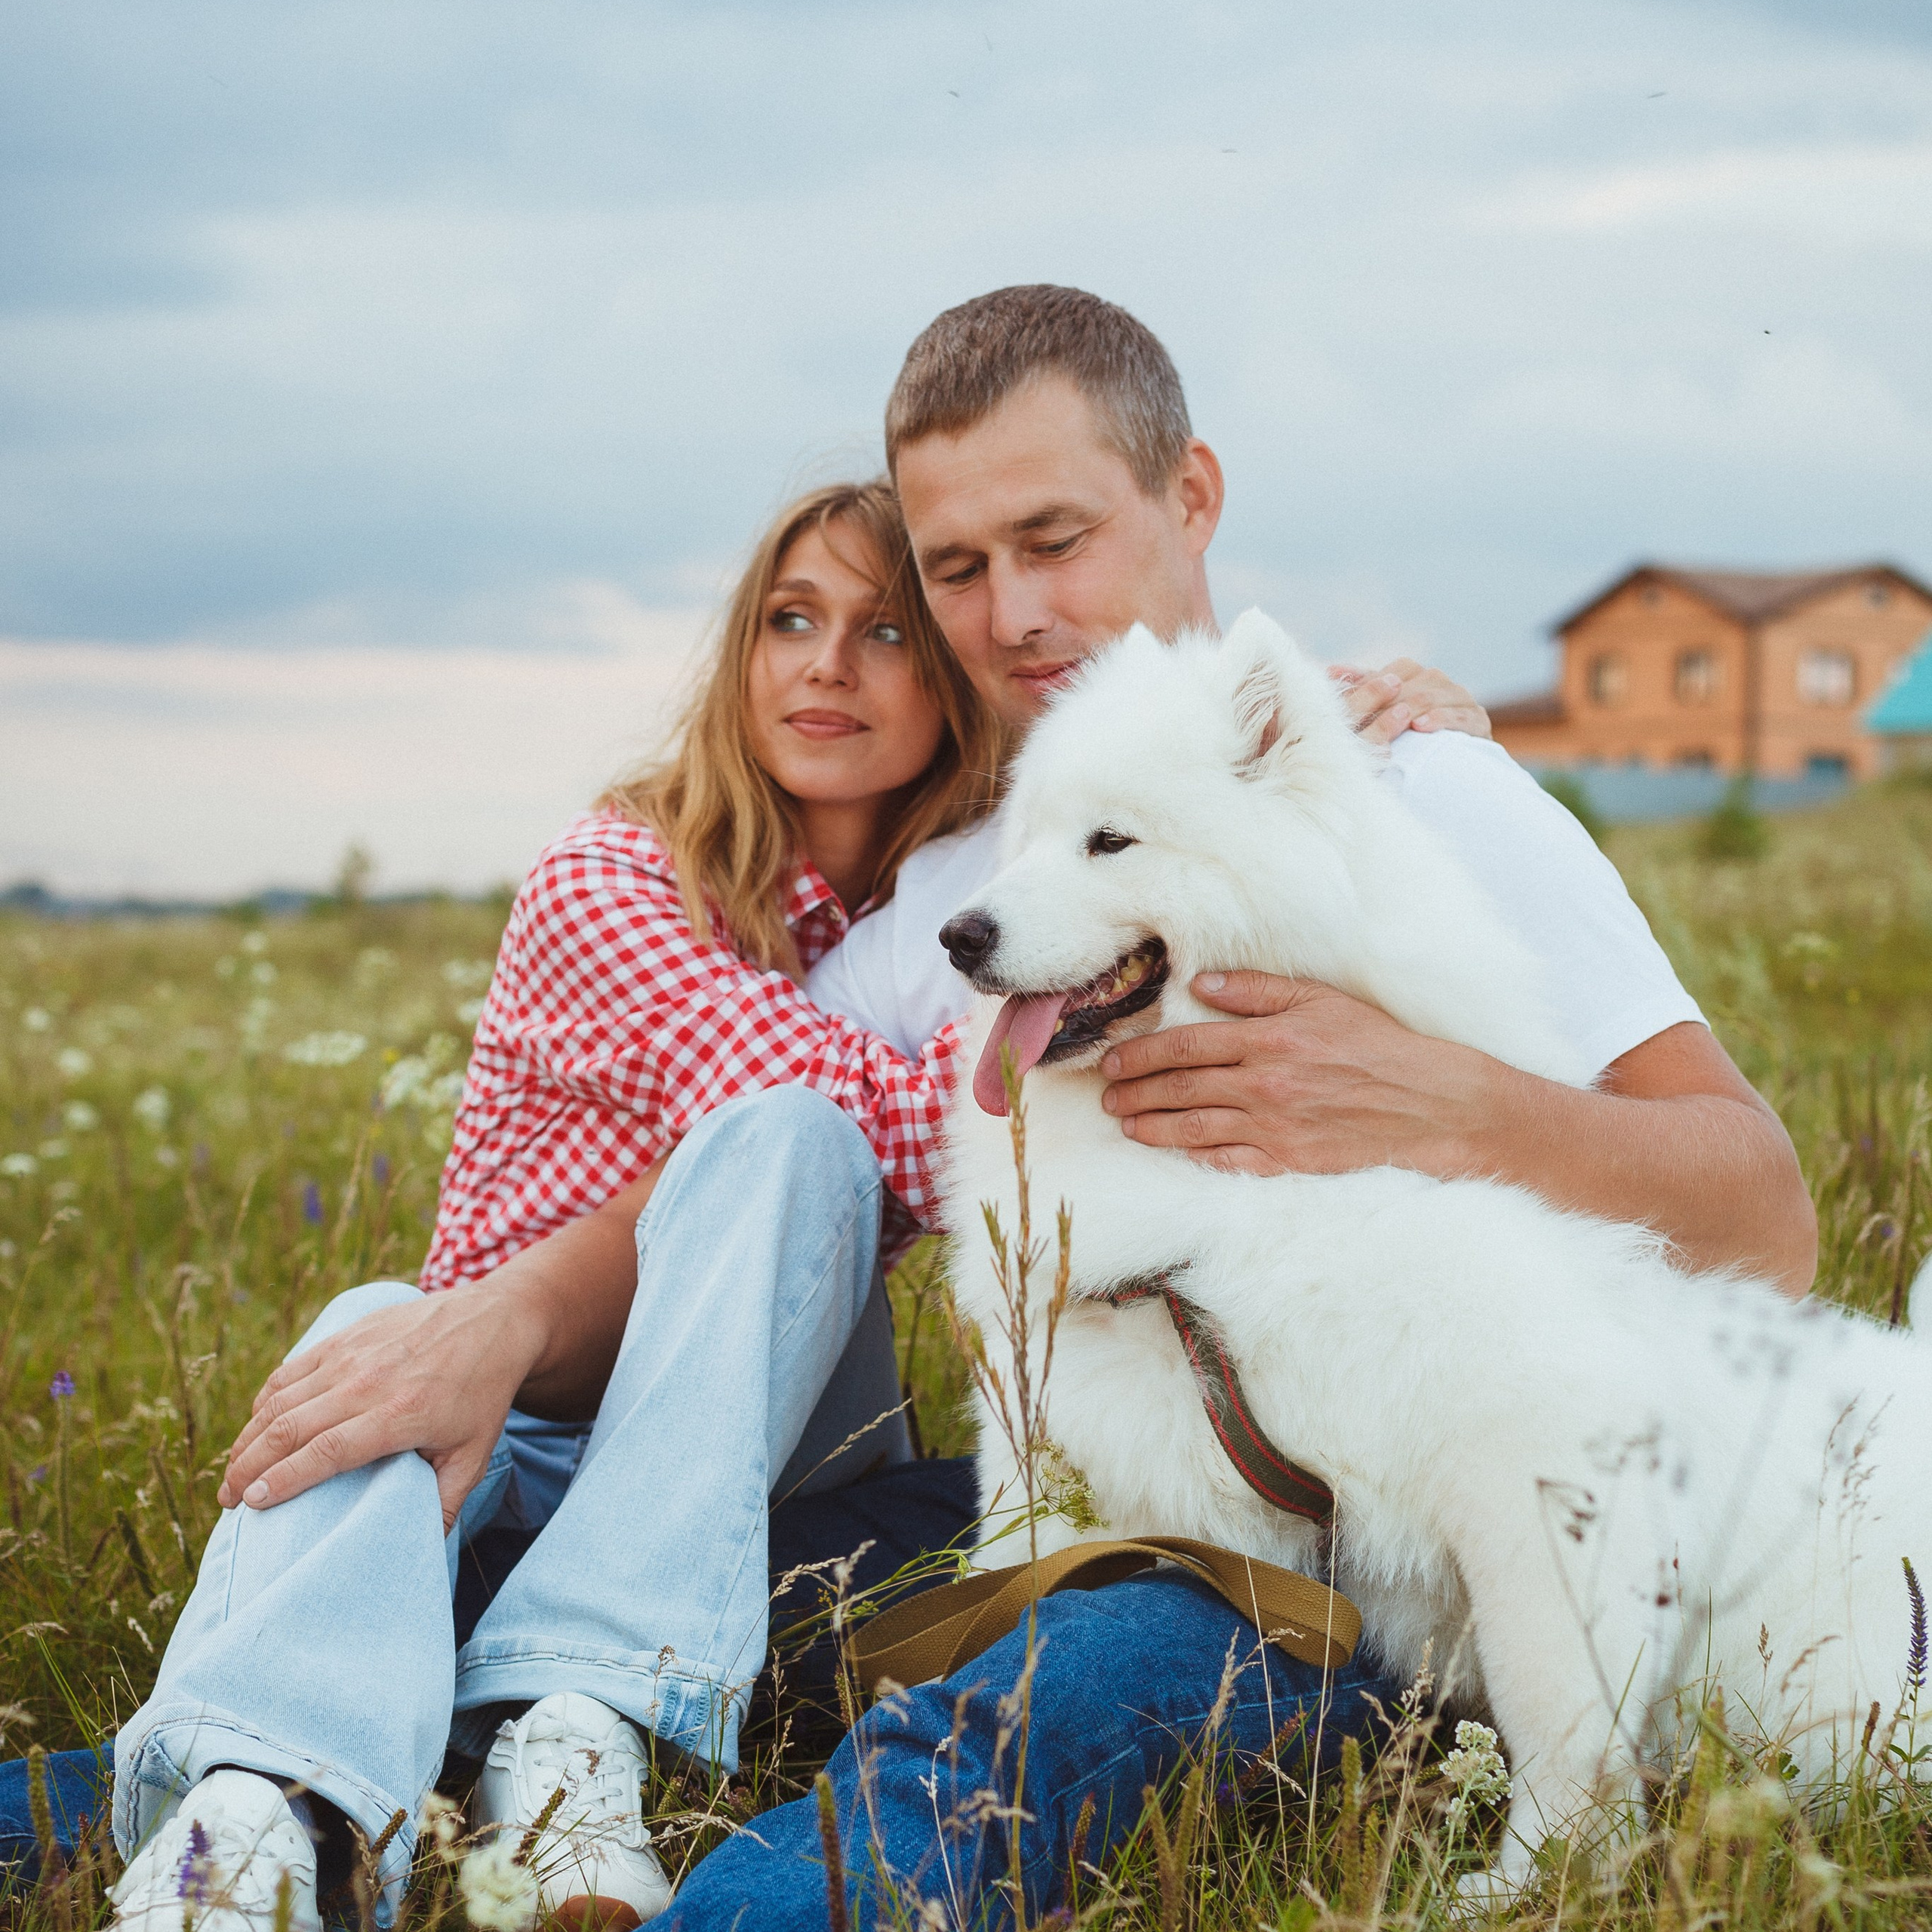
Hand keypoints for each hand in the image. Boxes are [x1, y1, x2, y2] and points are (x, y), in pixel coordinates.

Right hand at [218, 1284, 547, 1528]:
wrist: (494, 1320)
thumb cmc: (483, 1392)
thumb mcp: (475, 1453)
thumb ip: (446, 1502)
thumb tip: (427, 1552)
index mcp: (400, 1415)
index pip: (326, 1451)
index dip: (284, 1479)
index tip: (252, 1505)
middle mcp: (369, 1382)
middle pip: (290, 1428)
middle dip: (248, 1467)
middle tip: (228, 1500)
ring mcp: (353, 1354)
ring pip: (281, 1399)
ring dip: (248, 1437)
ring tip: (233, 1472)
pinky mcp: (346, 1336)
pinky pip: (292, 1370)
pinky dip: (266, 1399)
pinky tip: (256, 1425)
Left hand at [1099, 972, 1490, 1175]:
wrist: (1430, 1104)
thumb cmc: (1377, 1045)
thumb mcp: (1321, 1001)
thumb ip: (1258, 991)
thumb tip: (1202, 985)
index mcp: (1269, 1040)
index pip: (1186, 1045)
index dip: (1142, 1053)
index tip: (1113, 1060)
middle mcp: (1264, 1085)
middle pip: (1180, 1088)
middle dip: (1135, 1091)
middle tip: (1105, 1095)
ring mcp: (1274, 1128)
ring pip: (1194, 1128)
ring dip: (1151, 1126)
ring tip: (1125, 1123)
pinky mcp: (1288, 1162)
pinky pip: (1228, 1161)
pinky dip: (1195, 1156)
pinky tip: (1174, 1150)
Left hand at [1330, 658, 1491, 745]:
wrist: (1451, 770)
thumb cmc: (1405, 738)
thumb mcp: (1380, 714)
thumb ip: (1361, 689)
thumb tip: (1328, 670)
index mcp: (1419, 676)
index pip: (1400, 669)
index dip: (1377, 681)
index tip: (1352, 697)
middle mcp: (1442, 683)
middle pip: (1419, 680)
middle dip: (1394, 697)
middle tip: (1372, 713)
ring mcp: (1462, 700)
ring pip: (1438, 694)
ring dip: (1416, 705)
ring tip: (1399, 720)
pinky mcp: (1478, 721)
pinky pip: (1461, 716)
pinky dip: (1441, 720)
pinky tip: (1422, 727)